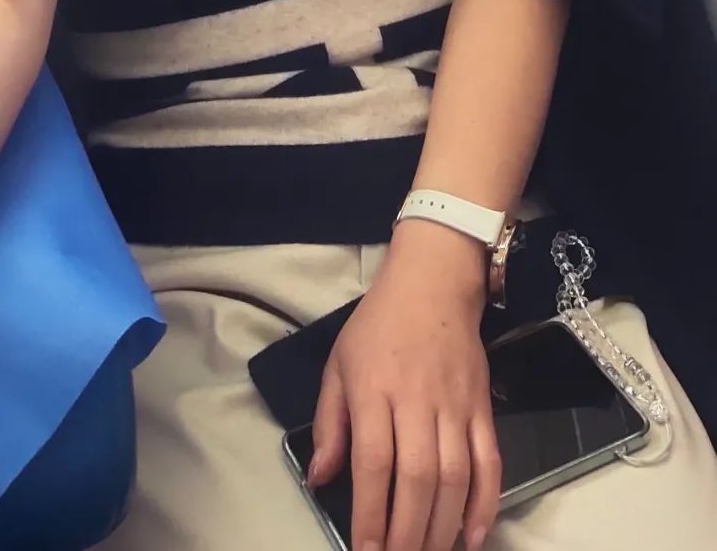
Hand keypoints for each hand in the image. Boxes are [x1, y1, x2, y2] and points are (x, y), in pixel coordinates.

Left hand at [308, 223, 500, 550]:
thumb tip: (319, 478)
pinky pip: (490, 464)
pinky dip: (485, 504)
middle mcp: (416, 401)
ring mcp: (455, 406)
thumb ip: (329, 423)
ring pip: (454, 478)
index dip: (369, 512)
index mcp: (374, 390)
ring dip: (442, 528)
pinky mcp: (483, 409)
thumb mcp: (338, 364)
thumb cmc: (378, 325)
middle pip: (416, 479)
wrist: (432, 284)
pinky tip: (472, 537)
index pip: (372, 461)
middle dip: (407, 533)